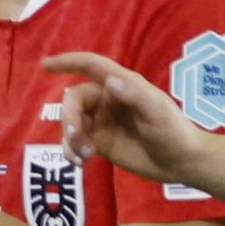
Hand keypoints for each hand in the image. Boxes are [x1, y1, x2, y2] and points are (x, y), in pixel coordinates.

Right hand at [44, 49, 224, 192]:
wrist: (179, 162)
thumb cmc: (173, 131)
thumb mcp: (157, 111)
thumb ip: (134, 94)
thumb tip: (108, 81)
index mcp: (122, 85)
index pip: (91, 67)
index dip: (68, 62)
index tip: (45, 65)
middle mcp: (106, 100)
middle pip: (73, 100)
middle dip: (68, 118)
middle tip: (75, 137)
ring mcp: (100, 121)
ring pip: (69, 123)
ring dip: (70, 139)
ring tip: (85, 156)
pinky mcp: (96, 142)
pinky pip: (72, 143)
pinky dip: (70, 152)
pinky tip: (81, 162)